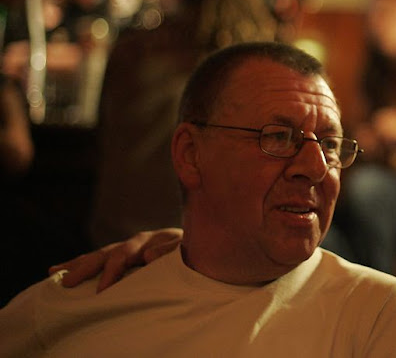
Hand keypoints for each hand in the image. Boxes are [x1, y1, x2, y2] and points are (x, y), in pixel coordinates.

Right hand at [48, 228, 183, 291]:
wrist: (204, 249)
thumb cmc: (196, 252)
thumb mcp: (188, 249)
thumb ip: (171, 250)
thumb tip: (147, 255)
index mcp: (152, 240)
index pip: (125, 254)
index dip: (112, 271)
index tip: (101, 289)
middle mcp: (138, 243)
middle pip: (107, 254)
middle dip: (87, 268)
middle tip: (68, 283)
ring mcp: (131, 249)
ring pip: (100, 256)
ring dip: (79, 265)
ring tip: (56, 272)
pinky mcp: (128, 258)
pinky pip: (102, 261)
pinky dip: (83, 264)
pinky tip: (62, 270)